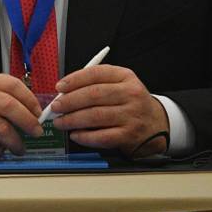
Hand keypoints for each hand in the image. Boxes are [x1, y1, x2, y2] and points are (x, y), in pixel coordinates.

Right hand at [0, 72, 42, 158]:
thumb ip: (5, 99)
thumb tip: (35, 114)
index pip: (12, 85)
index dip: (30, 100)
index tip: (39, 113)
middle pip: (8, 105)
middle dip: (28, 121)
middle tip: (36, 132)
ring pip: (1, 128)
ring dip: (15, 142)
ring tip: (18, 147)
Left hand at [47, 64, 167, 156]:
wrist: (156, 122)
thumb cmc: (128, 101)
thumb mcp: (118, 84)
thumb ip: (93, 84)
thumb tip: (63, 93)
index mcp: (125, 77)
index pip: (95, 74)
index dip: (74, 80)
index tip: (59, 87)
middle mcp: (131, 94)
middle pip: (94, 95)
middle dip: (70, 101)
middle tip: (55, 107)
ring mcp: (132, 115)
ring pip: (96, 116)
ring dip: (73, 120)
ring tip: (60, 122)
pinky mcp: (130, 135)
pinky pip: (103, 136)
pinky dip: (85, 137)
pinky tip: (75, 135)